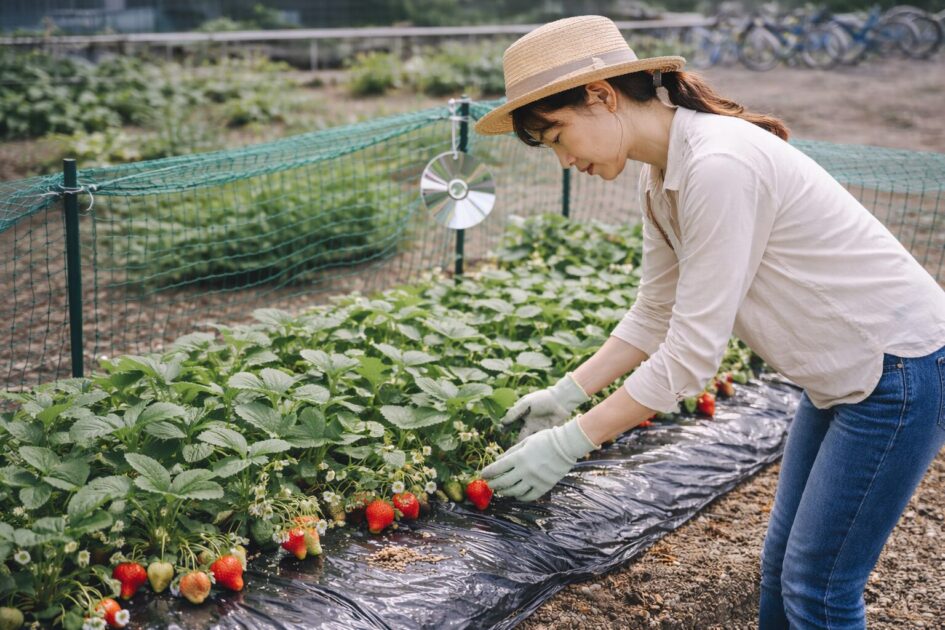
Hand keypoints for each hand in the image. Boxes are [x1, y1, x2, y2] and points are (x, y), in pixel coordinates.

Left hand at [481, 416, 597, 501]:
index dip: (488, 472)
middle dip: (493, 484)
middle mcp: (525, 470)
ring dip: (505, 492)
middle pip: (504, 482)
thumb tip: (497, 461)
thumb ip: (511, 452)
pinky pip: (529, 496)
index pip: (498, 468)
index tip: (482, 474)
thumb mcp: (525, 442)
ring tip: (501, 490)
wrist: (566, 445)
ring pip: (515, 491)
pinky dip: (520, 497)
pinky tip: (516, 495)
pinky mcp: (544, 487)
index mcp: (519, 457)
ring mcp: (535, 480)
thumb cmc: (545, 440)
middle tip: (489, 484)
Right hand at [501, 372, 589, 441]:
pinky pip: (537, 441)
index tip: (500, 433)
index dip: (505, 428)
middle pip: (518, 434)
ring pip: (527, 440)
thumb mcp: (526, 402)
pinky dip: (534, 445)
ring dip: (523, 445)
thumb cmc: (542, 398)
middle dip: (513, 440)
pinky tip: (530, 449)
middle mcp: (528, 423)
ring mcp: (537, 429)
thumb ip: (515, 411)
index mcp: (522, 414)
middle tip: (508, 447)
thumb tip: (503, 421)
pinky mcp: (545, 433)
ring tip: (519, 452)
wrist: (561, 401)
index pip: (511, 423)